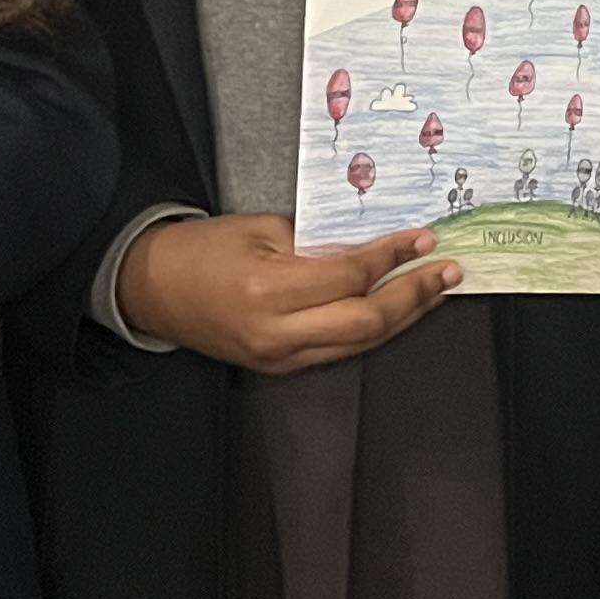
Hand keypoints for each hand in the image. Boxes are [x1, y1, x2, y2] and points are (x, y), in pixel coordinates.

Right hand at [119, 214, 460, 372]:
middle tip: (449, 270)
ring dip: (404, 316)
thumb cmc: (202, 250)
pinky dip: (373, 329)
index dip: (391, 257)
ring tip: (436, 290)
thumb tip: (371, 248)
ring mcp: (279, 358)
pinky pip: (339, 350)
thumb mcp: (260, 231)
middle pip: (366, 320)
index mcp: (269, 291)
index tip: (423, 237)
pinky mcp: (279, 367)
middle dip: (415, 295)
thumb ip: (317, 243)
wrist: (150, 290)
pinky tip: (397, 309)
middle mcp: (277, 334)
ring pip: (360, 342)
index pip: (349, 276)